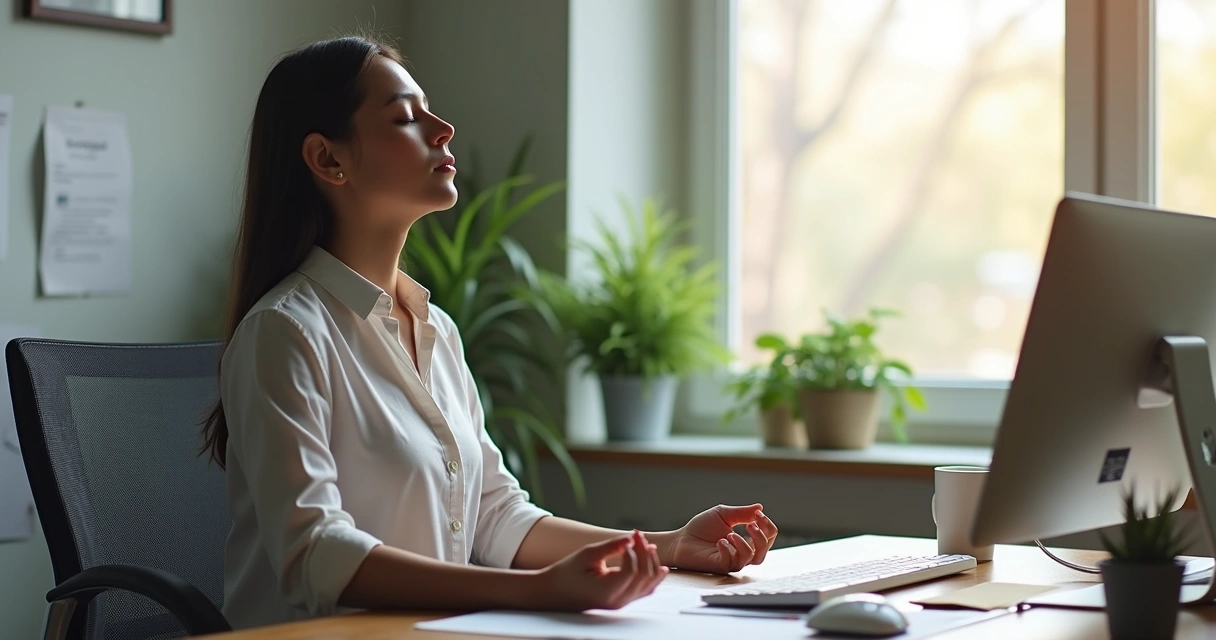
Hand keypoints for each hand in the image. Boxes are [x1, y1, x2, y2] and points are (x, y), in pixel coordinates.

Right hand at [533, 530, 668, 610]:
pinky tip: (657, 564)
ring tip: (648, 544)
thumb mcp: (587, 554)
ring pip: (649, 584)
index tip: (628, 537)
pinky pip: (645, 590)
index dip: (634, 551)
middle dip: (645, 552)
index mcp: (606, 591)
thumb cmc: (569, 571)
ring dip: (652, 562)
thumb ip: (610, 546)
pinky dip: (652, 576)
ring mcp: (622, 603)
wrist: (557, 592)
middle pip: (644, 576)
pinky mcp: (624, 601)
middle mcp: (618, 600)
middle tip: (637, 534)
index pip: (632, 571)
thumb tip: (631, 537)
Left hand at [665, 504, 777, 573]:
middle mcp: (741, 553)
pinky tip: (720, 541)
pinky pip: (731, 562)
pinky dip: (728, 551)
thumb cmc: (702, 528)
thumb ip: (741, 513)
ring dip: (744, 544)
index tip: (757, 514)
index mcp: (746, 540)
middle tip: (751, 524)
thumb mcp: (723, 515)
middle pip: (763, 551)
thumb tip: (760, 508)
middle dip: (761, 537)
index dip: (767, 525)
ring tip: (731, 534)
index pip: (768, 537)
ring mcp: (731, 561)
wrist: (681, 539)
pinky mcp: (720, 566)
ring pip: (751, 558)